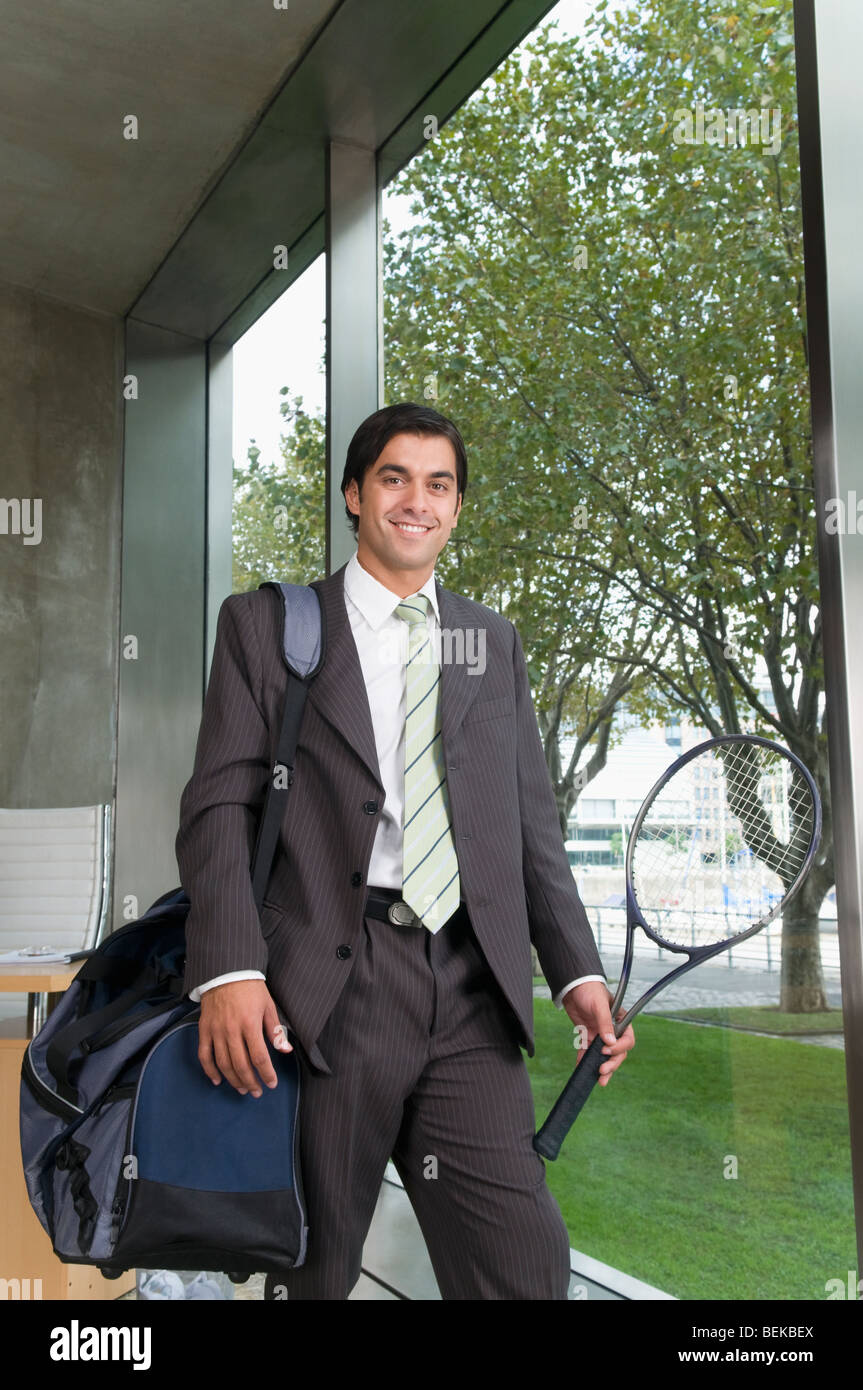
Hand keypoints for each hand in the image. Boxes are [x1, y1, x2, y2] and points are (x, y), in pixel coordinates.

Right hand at [197, 979, 291, 1096]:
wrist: (226, 971)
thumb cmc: (251, 988)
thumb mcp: (268, 1006)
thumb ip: (275, 1030)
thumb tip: (285, 1050)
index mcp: (250, 1024)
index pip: (259, 1057)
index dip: (266, 1074)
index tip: (272, 1084)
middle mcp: (232, 1030)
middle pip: (241, 1065)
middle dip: (250, 1082)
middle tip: (257, 1092)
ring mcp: (216, 1031)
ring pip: (223, 1063)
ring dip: (233, 1080)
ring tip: (242, 1089)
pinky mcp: (204, 1029)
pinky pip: (204, 1055)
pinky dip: (209, 1070)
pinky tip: (217, 1080)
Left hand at [561, 980, 634, 1086]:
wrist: (572, 986)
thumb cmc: (590, 990)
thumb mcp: (599, 1005)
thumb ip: (605, 1023)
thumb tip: (610, 1042)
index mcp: (620, 1021)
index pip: (627, 1040)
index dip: (619, 1048)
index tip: (606, 1050)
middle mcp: (612, 1030)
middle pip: (617, 1052)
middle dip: (612, 1063)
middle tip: (602, 1071)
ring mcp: (599, 1034)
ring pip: (604, 1056)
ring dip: (601, 1067)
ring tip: (599, 1079)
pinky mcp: (586, 1036)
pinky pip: (587, 1052)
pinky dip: (584, 1060)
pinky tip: (581, 1068)